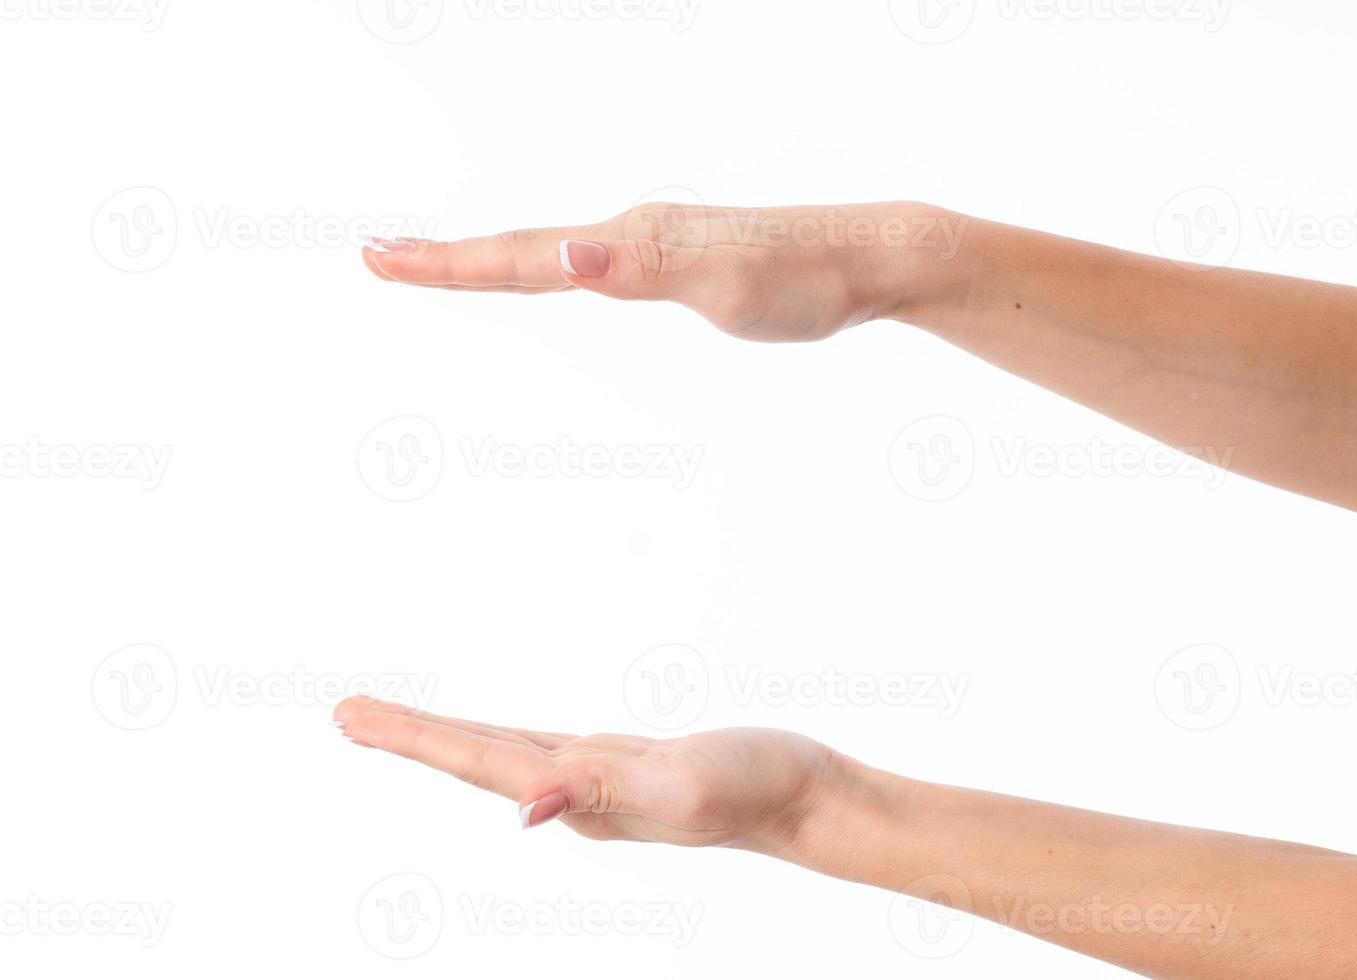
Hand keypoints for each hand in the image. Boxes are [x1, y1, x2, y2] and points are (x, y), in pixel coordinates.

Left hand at [332, 696, 845, 853]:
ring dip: (444, 739)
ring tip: (393, 724)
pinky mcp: (623, 767)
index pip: (479, 761)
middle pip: (475, 760)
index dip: (414, 738)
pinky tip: (498, 744)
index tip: (351, 717)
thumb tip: (525, 810)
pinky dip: (501, 739)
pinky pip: (542, 749)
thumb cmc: (758, 787)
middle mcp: (577, 794)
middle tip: (343, 713)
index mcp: (582, 794)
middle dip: (408, 737)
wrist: (807, 799)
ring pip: (503, 755)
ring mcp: (598, 782)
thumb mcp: (685, 784)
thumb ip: (606, 791)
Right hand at [361, 201, 963, 341]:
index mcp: (631, 243)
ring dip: (490, 261)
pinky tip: (557, 272)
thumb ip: (645, 269)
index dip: (447, 265)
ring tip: (445, 265)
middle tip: (378, 256)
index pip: (521, 257)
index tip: (378, 259)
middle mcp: (633, 236)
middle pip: (521, 249)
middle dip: (448, 259)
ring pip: (553, 255)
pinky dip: (547, 269)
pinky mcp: (680, 261)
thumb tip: (568, 254)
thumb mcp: (726, 283)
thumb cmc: (804, 277)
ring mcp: (655, 246)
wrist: (869, 258)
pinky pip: (591, 266)